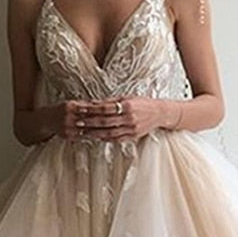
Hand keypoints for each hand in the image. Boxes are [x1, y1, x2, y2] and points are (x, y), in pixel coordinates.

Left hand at [50, 97, 165, 141]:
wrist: (160, 113)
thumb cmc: (142, 103)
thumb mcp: (127, 97)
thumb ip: (111, 101)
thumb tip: (93, 102)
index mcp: (127, 105)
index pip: (105, 108)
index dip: (92, 110)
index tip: (81, 110)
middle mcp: (129, 118)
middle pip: (105, 122)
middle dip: (90, 123)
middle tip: (77, 123)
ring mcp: (131, 129)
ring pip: (109, 133)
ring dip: (95, 133)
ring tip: (84, 132)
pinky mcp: (133, 136)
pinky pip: (116, 139)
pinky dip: (105, 138)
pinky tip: (96, 138)